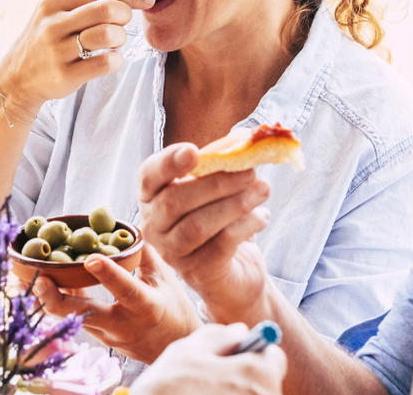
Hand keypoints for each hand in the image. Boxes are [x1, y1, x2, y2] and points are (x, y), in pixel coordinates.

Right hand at [0, 0, 154, 109]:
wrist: (15, 79)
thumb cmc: (47, 41)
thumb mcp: (59, 14)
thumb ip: (92, 0)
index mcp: (53, 2)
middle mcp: (53, 23)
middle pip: (106, 10)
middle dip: (125, 15)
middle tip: (124, 24)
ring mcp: (57, 50)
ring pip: (107, 35)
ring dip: (121, 38)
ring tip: (115, 42)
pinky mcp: (64, 76)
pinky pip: (104, 63)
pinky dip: (116, 60)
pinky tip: (110, 60)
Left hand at [32, 244, 201, 363]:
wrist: (172, 345)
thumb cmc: (172, 307)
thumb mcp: (164, 277)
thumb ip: (144, 252)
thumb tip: (127, 227)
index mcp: (146, 306)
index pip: (125, 289)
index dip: (108, 274)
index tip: (90, 258)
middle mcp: (123, 324)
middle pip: (85, 315)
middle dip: (58, 300)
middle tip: (39, 280)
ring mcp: (108, 335)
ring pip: (74, 318)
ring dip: (51, 300)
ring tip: (31, 279)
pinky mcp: (98, 338)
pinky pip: (76, 318)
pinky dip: (62, 301)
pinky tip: (45, 285)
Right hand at [133, 323, 286, 394]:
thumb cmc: (166, 391)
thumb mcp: (186, 352)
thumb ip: (218, 336)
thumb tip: (239, 331)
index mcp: (256, 373)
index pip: (274, 357)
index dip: (254, 354)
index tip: (234, 360)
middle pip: (265, 383)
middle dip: (243, 380)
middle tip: (211, 385)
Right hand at [138, 144, 272, 321]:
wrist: (234, 273)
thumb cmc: (221, 221)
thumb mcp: (217, 189)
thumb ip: (222, 165)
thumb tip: (246, 139)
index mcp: (153, 197)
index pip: (149, 177)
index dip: (167, 163)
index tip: (193, 151)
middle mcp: (155, 226)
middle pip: (175, 201)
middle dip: (216, 183)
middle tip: (250, 171)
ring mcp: (173, 252)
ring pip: (197, 225)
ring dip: (235, 204)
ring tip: (264, 189)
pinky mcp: (197, 272)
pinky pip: (220, 245)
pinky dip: (246, 225)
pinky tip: (263, 216)